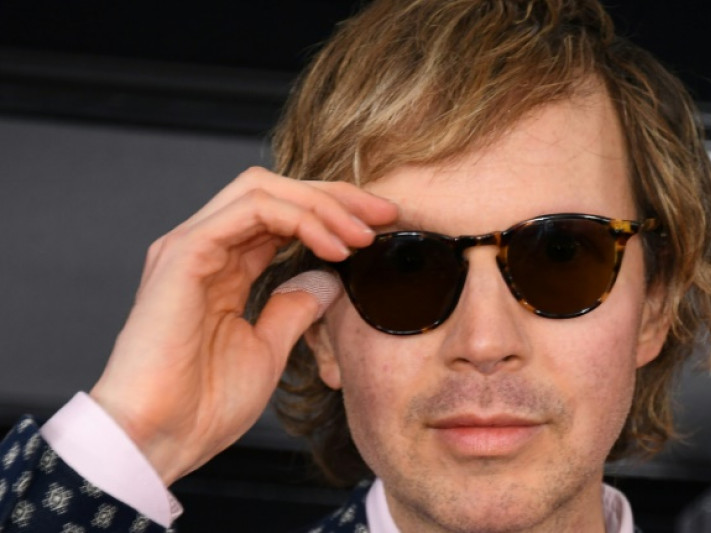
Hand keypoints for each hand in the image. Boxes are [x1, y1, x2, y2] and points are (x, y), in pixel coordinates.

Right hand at [89, 167, 396, 484]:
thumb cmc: (203, 405)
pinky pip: (251, 209)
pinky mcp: (184, 252)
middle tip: (385, 213)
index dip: (332, 213)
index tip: (381, 227)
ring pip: (263, 189)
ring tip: (363, 234)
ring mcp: (190, 245)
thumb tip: (328, 278)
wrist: (159, 438)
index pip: (281, 216)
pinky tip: (333, 247)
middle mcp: (204, 247)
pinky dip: (300, 219)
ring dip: (322, 205)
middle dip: (335, 196)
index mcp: (221, 268)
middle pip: (275, 190)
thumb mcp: (268, 348)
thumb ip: (294, 307)